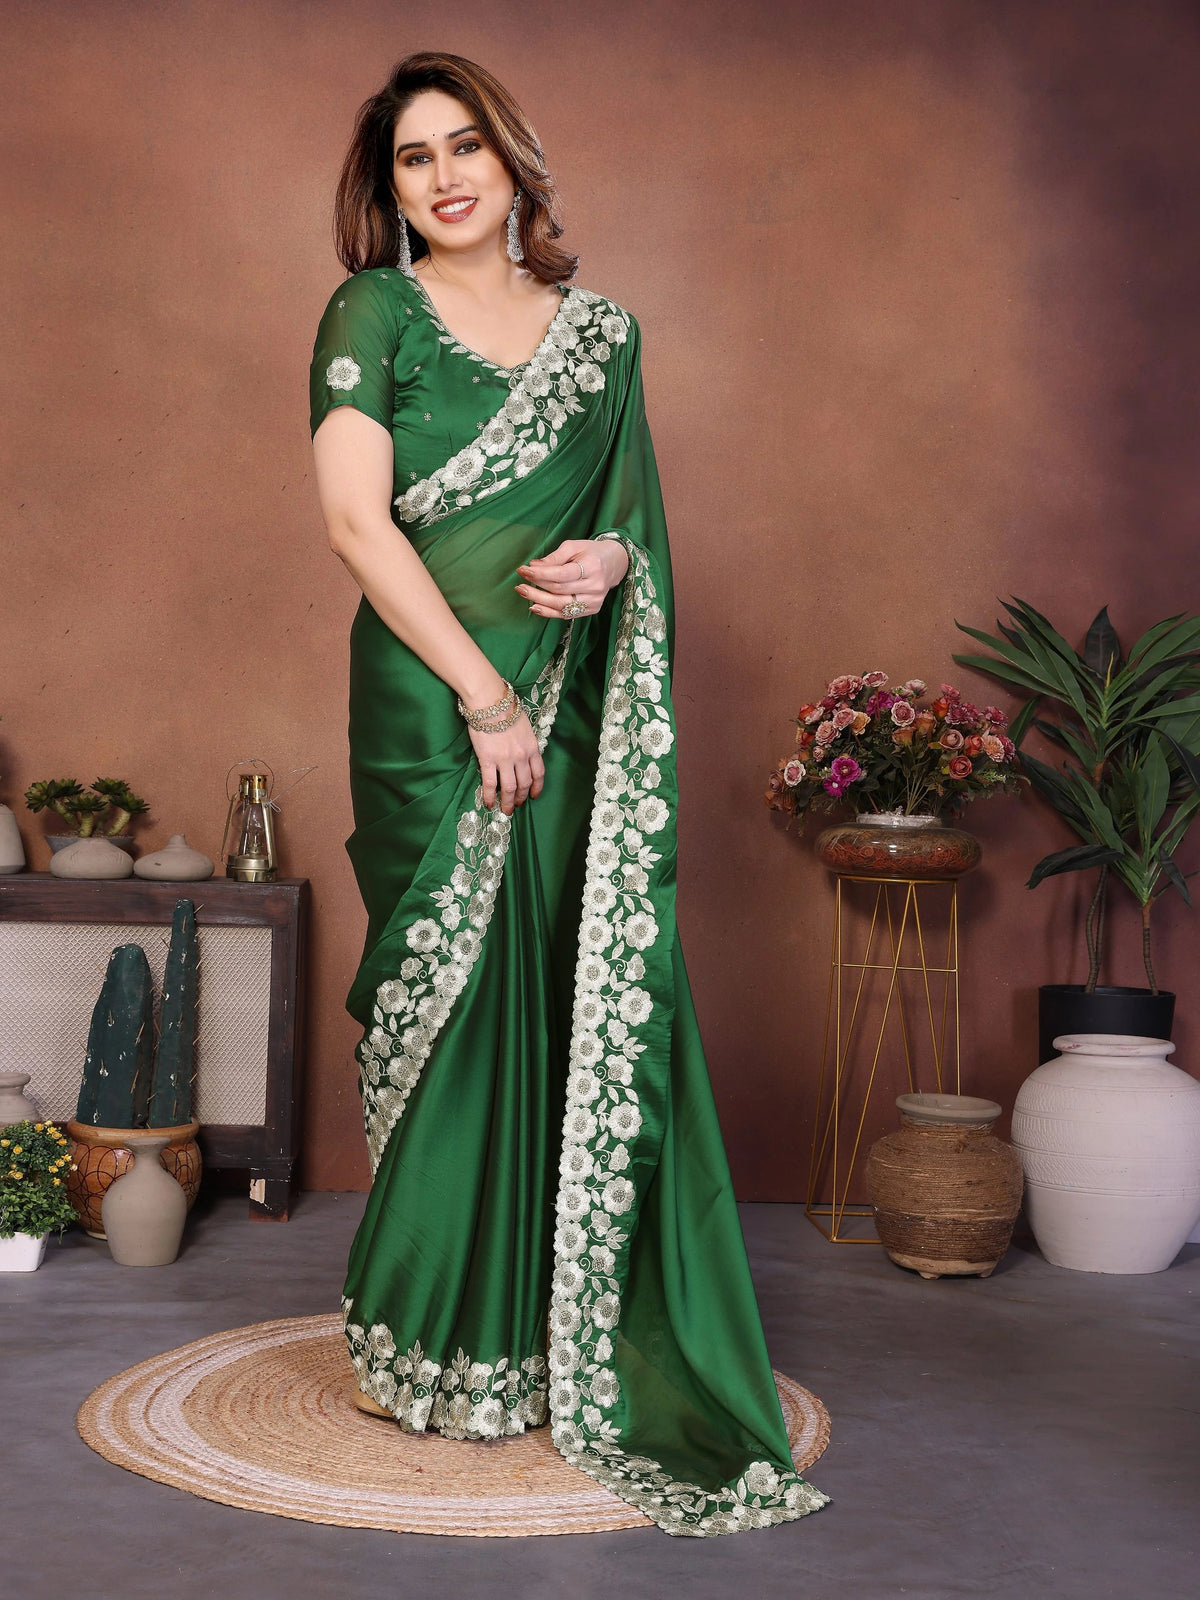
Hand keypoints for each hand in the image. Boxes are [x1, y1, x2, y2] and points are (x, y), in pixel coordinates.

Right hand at [467, 707, 544, 815]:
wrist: (490, 702)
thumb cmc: (506, 709)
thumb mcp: (524, 726)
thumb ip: (526, 741)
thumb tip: (524, 751)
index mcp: (532, 747)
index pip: (539, 773)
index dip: (537, 787)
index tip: (533, 795)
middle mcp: (521, 756)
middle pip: (524, 783)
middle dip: (521, 797)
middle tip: (516, 805)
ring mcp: (505, 760)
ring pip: (509, 788)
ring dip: (508, 802)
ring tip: (505, 810)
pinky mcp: (488, 760)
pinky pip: (490, 783)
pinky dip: (490, 796)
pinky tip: (489, 804)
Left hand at [514, 537, 629, 617]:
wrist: (615, 564)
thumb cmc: (592, 552)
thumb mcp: (574, 546)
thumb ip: (554, 557)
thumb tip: (533, 566)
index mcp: (592, 567)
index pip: (561, 574)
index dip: (540, 574)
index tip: (523, 570)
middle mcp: (595, 586)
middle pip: (559, 590)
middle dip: (536, 587)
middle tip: (519, 584)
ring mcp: (594, 601)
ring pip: (561, 605)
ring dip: (539, 601)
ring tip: (523, 593)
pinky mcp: (592, 609)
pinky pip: (567, 614)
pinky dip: (549, 612)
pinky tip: (535, 607)